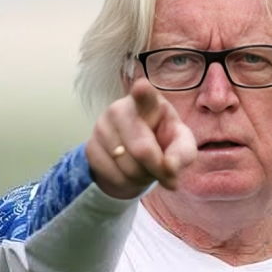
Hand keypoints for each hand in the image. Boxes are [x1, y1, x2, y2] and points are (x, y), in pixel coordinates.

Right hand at [86, 78, 197, 199]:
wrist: (135, 159)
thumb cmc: (162, 143)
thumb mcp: (181, 147)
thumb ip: (181, 154)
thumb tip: (169, 168)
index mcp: (148, 102)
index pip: (143, 95)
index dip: (142, 93)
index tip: (141, 88)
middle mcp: (120, 109)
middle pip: (141, 149)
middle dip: (156, 167)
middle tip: (162, 168)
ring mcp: (101, 127)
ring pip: (127, 167)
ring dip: (141, 176)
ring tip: (144, 167)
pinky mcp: (90, 147)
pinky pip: (112, 176)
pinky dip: (125, 183)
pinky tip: (128, 173)